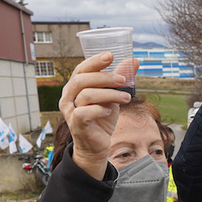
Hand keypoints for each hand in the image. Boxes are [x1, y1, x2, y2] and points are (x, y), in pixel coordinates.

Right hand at [58, 52, 134, 178]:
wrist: (98, 145)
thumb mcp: (113, 97)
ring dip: (109, 94)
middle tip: (123, 80)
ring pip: (86, 95)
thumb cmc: (103, 118)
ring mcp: (70, 111)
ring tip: (127, 98)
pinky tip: (110, 111)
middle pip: (82, 80)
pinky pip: (84, 113)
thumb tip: (133, 61)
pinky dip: (99, 110)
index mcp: (75, 87)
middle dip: (105, 77)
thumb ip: (120, 80)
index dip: (94, 61)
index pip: (81, 69)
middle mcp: (68, 97)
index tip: (110, 55)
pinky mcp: (76, 124)